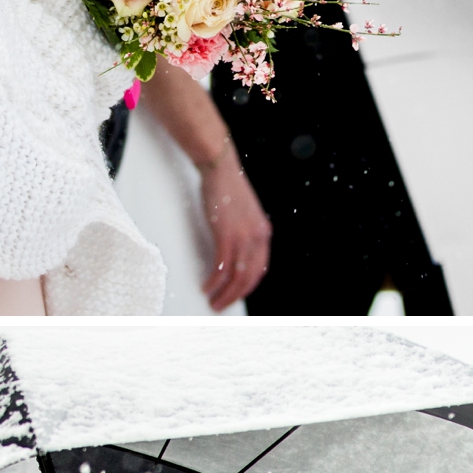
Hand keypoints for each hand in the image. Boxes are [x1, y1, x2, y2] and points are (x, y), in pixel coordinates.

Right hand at [195, 151, 271, 308]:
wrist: (220, 168)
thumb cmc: (227, 188)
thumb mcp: (243, 214)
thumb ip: (244, 232)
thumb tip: (236, 250)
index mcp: (264, 233)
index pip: (260, 269)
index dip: (248, 285)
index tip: (238, 294)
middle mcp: (257, 237)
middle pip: (250, 277)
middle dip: (236, 295)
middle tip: (223, 304)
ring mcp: (243, 237)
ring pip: (236, 275)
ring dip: (224, 292)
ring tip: (214, 301)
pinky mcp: (226, 234)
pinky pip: (222, 266)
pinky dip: (215, 279)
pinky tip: (208, 286)